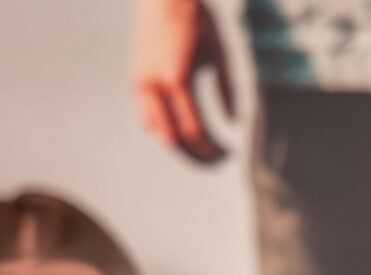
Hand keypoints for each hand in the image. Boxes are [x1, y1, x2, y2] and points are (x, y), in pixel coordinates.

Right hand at [132, 0, 237, 164]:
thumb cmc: (197, 18)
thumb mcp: (220, 50)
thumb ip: (227, 87)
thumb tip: (234, 123)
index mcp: (177, 78)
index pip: (193, 130)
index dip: (211, 149)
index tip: (227, 155)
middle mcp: (153, 84)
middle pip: (173, 138)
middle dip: (195, 155)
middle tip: (216, 160)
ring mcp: (140, 82)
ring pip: (155, 130)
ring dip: (178, 144)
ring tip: (200, 149)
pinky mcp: (136, 78)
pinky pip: (146, 115)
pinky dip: (163, 128)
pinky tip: (181, 129)